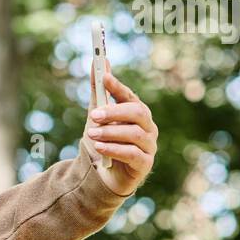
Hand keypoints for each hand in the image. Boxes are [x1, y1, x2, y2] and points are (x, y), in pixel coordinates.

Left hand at [81, 67, 156, 196]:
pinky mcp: (145, 164)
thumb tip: (98, 63)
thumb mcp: (97, 117)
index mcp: (137, 113)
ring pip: (133, 134)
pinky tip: (99, 147)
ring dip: (110, 132)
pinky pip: (132, 154)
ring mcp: (149, 146)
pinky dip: (114, 149)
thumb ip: (98, 93)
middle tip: (93, 115)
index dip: (118, 86)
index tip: (104, 77)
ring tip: (91, 134)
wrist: (104, 176)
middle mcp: (147, 127)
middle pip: (137, 113)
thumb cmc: (104, 142)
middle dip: (114, 112)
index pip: (130, 96)